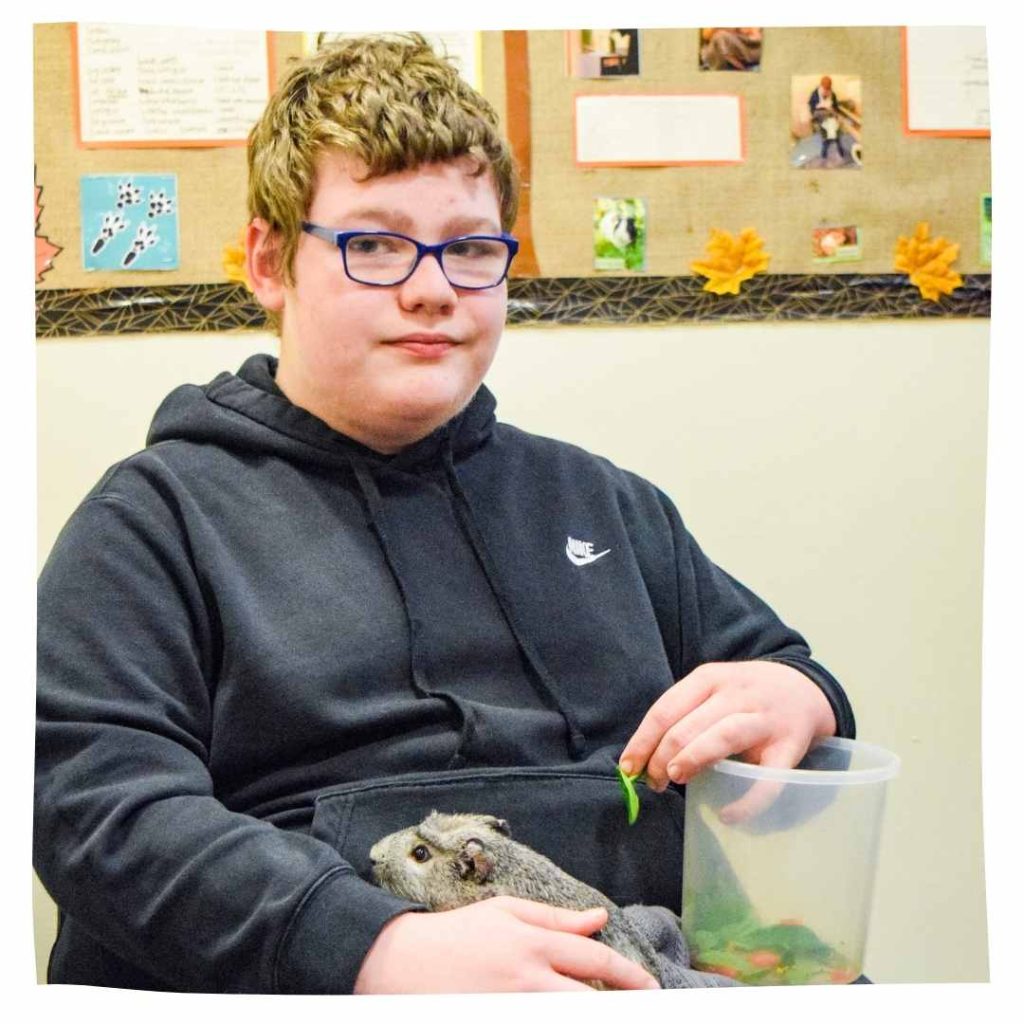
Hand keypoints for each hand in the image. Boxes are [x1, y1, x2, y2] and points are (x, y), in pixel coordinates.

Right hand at [353, 897, 660, 992]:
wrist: (401, 963)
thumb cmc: (457, 934)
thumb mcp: (505, 912)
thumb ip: (555, 918)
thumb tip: (598, 917)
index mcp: (532, 943)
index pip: (596, 960)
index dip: (629, 975)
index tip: (651, 987)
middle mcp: (528, 978)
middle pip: (590, 999)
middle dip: (623, 1007)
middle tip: (646, 1008)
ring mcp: (512, 1007)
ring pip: (569, 1014)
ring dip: (594, 1013)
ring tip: (614, 1013)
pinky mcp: (497, 1021)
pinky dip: (560, 1021)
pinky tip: (570, 1016)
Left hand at [619, 661, 835, 820]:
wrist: (806, 689)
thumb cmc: (745, 696)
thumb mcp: (713, 689)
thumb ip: (685, 715)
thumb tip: (643, 759)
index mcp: (710, 678)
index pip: (665, 709)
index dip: (643, 741)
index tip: (628, 768)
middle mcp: (736, 694)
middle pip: (689, 724)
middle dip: (662, 756)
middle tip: (653, 782)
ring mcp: (765, 719)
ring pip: (724, 736)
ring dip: (694, 759)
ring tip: (675, 779)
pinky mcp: (791, 746)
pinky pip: (769, 778)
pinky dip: (748, 800)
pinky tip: (728, 814)